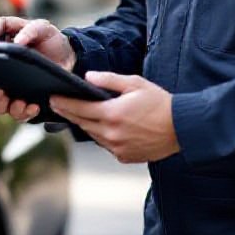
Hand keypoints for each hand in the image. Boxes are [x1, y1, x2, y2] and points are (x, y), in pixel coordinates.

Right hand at [0, 16, 75, 122]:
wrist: (69, 55)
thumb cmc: (48, 39)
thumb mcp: (41, 27)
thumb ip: (28, 29)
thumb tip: (17, 43)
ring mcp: (10, 91)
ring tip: (8, 96)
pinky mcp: (24, 103)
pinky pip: (18, 114)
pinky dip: (23, 111)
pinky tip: (33, 105)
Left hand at [49, 72, 179, 162]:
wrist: (182, 128)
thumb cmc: (159, 102)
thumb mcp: (135, 83)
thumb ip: (109, 80)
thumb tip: (88, 77)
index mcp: (112, 114)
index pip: (79, 109)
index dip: (63, 104)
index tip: (52, 98)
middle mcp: (112, 134)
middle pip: (82, 123)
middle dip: (69, 113)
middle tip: (57, 105)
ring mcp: (118, 148)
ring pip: (93, 135)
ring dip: (86, 124)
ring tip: (79, 114)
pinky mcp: (125, 157)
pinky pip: (107, 145)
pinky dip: (103, 136)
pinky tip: (104, 127)